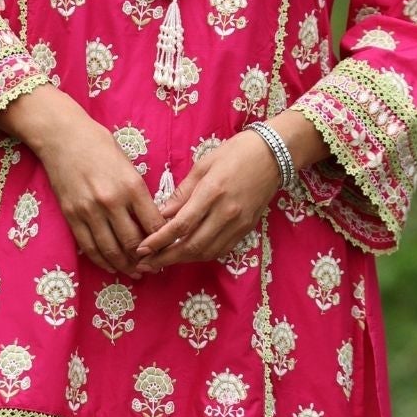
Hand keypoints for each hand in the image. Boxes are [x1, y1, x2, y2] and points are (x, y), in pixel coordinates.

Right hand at [0, 86, 163, 275]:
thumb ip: (139, 193)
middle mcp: (112, 201)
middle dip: (146, 259)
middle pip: (133, 242)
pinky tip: (111, 266)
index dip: (163, 242)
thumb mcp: (128, 165)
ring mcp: (89, 211)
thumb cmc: (99, 145)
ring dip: (124, 266)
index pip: (154, 225)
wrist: (62, 136)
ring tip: (134, 273)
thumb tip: (152, 220)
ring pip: (111, 250)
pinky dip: (102, 260)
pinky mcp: (72, 216)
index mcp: (132, 186)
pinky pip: (89, 247)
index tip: (168, 250)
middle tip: (153, 268)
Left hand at [131, 129, 280, 271]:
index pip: (180, 226)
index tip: (142, 248)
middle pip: (192, 246)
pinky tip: (189, 254)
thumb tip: (163, 214)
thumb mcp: (203, 165)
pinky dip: (203, 255)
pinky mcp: (247, 229)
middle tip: (146, 263)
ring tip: (163, 261)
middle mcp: (226, 212)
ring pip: (207, 252)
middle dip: (166, 258)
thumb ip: (182, 192)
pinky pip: (222, 249)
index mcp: (212, 192)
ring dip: (183, 260)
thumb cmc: (235, 153)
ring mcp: (239, 223)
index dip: (159, 241)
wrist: (274, 155)